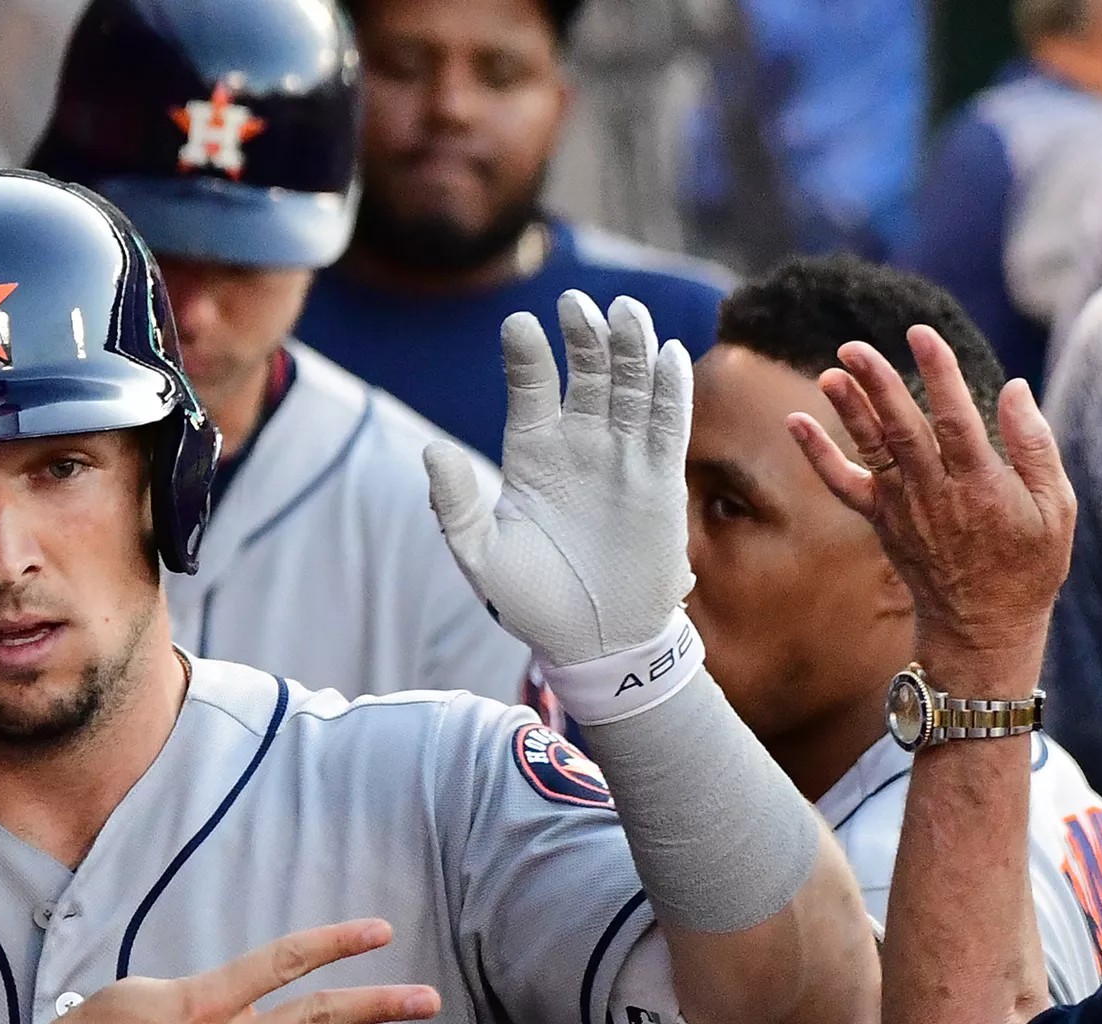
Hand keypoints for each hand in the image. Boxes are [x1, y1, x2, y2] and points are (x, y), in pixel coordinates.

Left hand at [424, 292, 694, 668]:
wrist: (593, 641)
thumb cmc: (531, 600)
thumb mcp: (480, 555)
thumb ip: (455, 505)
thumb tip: (431, 451)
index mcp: (531, 454)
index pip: (531, 389)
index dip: (527, 357)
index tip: (520, 325)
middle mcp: (578, 445)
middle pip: (585, 374)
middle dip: (583, 336)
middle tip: (575, 303)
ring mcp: (622, 457)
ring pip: (629, 387)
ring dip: (629, 348)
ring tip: (624, 311)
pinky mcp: (660, 478)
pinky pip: (668, 424)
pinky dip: (670, 390)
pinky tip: (668, 354)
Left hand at [786, 326, 1074, 662]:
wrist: (981, 628)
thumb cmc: (1028, 564)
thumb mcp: (1056, 507)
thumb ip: (1034, 446)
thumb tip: (1013, 387)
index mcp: (983, 485)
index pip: (956, 419)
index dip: (937, 374)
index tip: (921, 335)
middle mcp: (936, 494)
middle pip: (903, 430)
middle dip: (878, 385)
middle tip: (854, 346)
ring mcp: (904, 508)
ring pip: (872, 451)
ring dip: (848, 410)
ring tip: (830, 371)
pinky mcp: (882, 521)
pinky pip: (844, 485)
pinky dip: (817, 456)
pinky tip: (795, 423)